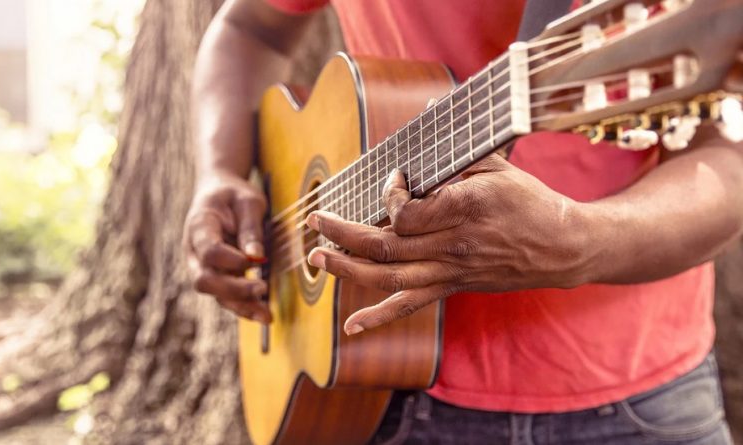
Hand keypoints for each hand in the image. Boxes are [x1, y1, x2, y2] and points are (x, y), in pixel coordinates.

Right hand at [183, 175, 270, 322]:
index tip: (255, 261)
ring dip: (241, 306)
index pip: (208, 250)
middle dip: (233, 290)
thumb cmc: (234, 195)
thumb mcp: (248, 201)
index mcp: (199, 226)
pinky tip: (263, 314)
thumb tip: (256, 258)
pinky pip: (226, 297)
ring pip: (215, 294)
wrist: (218, 192)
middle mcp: (194, 251)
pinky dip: (244, 306)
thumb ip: (251, 229)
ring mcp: (202, 266)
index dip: (230, 260)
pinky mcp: (216, 276)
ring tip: (267, 316)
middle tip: (262, 289)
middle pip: (205, 280)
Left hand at [306, 155, 595, 334]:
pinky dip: (379, 317)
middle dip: (342, 232)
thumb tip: (427, 113)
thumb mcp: (498, 164)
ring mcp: (451, 271)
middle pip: (385, 245)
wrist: (562, 247)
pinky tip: (352, 328)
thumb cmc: (530, 201)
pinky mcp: (453, 287)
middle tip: (315, 220)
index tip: (393, 178)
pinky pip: (411, 305)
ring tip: (317, 257)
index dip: (388, 195)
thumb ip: (456, 151)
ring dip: (347, 269)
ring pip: (389, 277)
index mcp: (465, 209)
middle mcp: (454, 245)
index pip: (406, 212)